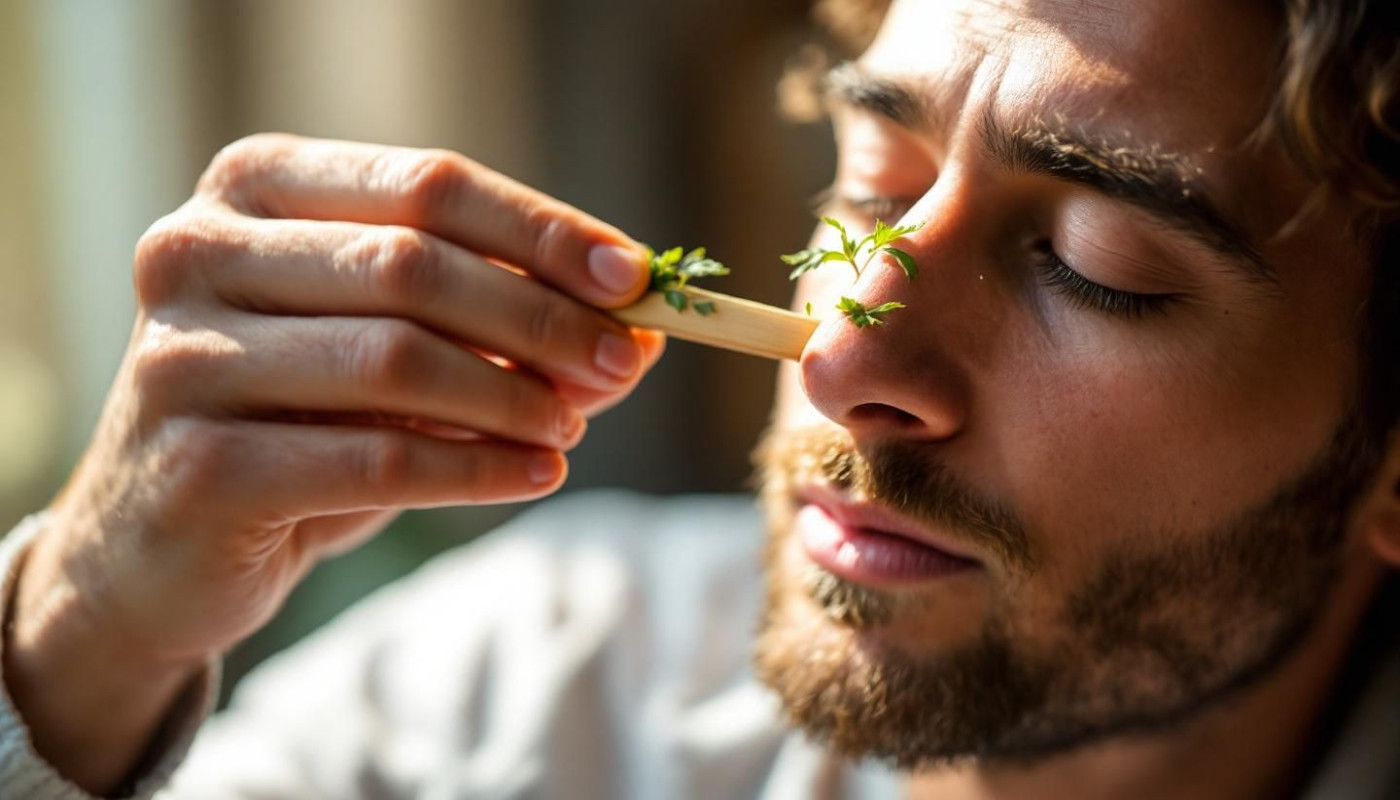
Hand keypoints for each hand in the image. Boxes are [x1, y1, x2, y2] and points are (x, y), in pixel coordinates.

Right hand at [3, 134, 662, 791]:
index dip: (542, 229)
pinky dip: (476, 469)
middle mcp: (199, 251)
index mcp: (255, 187)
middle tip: (623, 361)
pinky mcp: (199, 467)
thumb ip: (500, 330)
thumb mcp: (395, 350)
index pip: (427, 182)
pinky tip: (537, 474)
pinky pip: (375, 460)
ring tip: (574, 427)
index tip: (633, 276)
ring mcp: (184, 359)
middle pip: (415, 265)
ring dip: (513, 397)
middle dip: (542, 318)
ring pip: (397, 360)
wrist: (163, 542)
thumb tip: (638, 337)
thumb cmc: (296, 418)